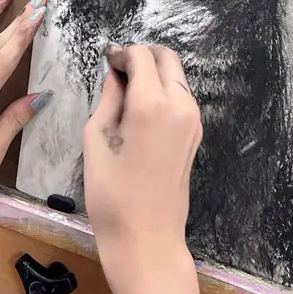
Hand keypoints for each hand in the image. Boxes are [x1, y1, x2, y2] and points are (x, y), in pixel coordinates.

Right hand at [83, 44, 201, 275]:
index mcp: (151, 104)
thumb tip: (113, 74)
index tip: (106, 62)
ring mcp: (194, 120)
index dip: (121, 54)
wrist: (147, 239)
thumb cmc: (111, 195)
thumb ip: (107, 99)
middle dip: (142, 57)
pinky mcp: (196, 134)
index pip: (141, 56)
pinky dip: (164, 91)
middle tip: (117, 72)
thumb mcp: (96, 140)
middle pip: (167, 58)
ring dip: (154, 74)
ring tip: (126, 94)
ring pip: (177, 76)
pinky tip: (141, 111)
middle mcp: (180, 104)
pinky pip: (182, 97)